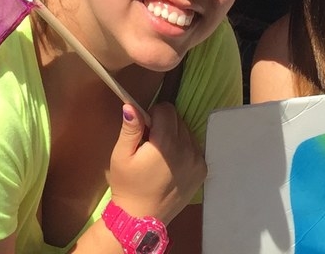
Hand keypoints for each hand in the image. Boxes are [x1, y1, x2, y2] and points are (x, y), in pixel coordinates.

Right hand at [107, 103, 203, 223]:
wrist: (141, 219)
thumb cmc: (128, 185)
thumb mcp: (121, 155)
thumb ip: (130, 128)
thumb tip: (131, 105)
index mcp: (166, 143)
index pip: (166, 109)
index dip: (152, 115)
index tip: (144, 131)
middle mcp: (187, 149)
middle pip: (178, 119)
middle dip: (164, 125)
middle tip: (150, 145)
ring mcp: (197, 160)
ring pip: (187, 132)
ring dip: (175, 136)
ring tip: (161, 156)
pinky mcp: (202, 171)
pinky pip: (194, 147)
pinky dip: (184, 149)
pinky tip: (171, 164)